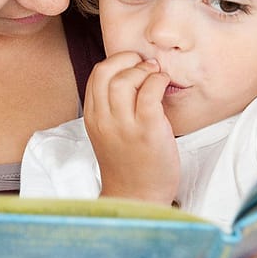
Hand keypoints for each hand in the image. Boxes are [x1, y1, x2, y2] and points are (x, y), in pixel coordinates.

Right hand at [84, 51, 178, 202]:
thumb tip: (130, 77)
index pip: (96, 75)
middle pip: (108, 72)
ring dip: (145, 70)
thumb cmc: (128, 165)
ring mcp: (125, 126)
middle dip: (129, 60)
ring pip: (126, 79)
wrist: (137, 197)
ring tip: (156, 76)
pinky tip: (164, 84)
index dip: (116, 62)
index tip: (132, 64)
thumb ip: (111, 109)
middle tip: (145, 65)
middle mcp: (104, 120)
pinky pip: (150, 92)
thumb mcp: (108, 134)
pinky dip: (158, 81)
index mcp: (93, 119)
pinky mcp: (148, 131)